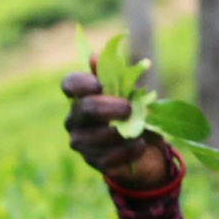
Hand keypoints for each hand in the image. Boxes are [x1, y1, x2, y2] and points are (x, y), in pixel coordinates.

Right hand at [61, 71, 173, 189]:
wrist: (148, 149)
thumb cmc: (136, 115)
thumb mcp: (132, 94)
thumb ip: (115, 77)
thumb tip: (93, 56)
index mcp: (84, 97)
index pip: (69, 84)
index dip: (81, 83)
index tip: (99, 85)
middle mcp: (76, 119)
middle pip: (85, 109)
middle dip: (108, 107)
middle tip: (129, 109)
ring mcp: (82, 142)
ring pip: (95, 136)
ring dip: (121, 133)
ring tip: (139, 132)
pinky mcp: (93, 162)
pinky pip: (107, 157)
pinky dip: (127, 151)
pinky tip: (138, 146)